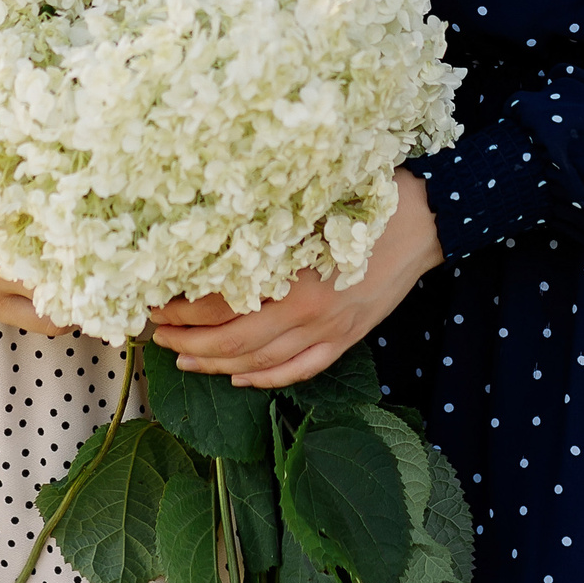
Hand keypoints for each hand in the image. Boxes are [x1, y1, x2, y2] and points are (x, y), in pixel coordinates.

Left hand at [147, 171, 443, 386]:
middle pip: (235, 341)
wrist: (426, 222)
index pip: (225, 304)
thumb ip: (268, 230)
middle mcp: (310, 314)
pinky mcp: (348, 340)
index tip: (157, 304)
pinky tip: (241, 378)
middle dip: (191, 342)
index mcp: (296, 278)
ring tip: (186, 360)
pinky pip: (300, 371)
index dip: (186, 308)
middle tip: (158, 338)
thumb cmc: (369, 203)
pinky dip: (266, 379)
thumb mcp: (313, 207)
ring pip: (263, 362)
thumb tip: (212, 239)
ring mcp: (330, 332)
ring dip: (218, 364)